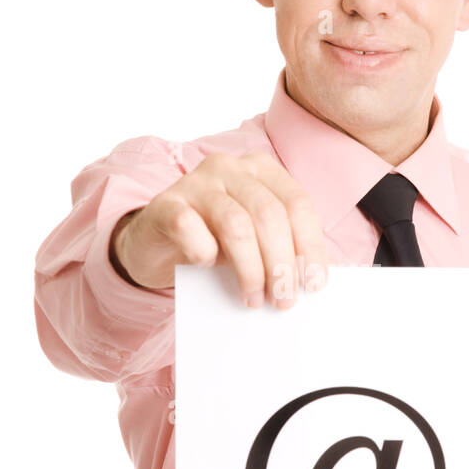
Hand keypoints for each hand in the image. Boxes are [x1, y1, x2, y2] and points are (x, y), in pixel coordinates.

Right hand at [110, 151, 328, 308]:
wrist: (155, 242)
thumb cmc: (212, 240)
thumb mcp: (252, 239)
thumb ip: (276, 248)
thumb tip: (303, 282)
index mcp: (261, 170)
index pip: (297, 204)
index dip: (311, 246)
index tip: (313, 284)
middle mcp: (230, 168)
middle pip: (269, 215)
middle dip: (281, 264)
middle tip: (283, 299)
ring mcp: (195, 182)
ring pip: (235, 224)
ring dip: (250, 269)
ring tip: (253, 298)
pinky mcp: (165, 204)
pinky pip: (190, 228)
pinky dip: (204, 253)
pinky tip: (207, 268)